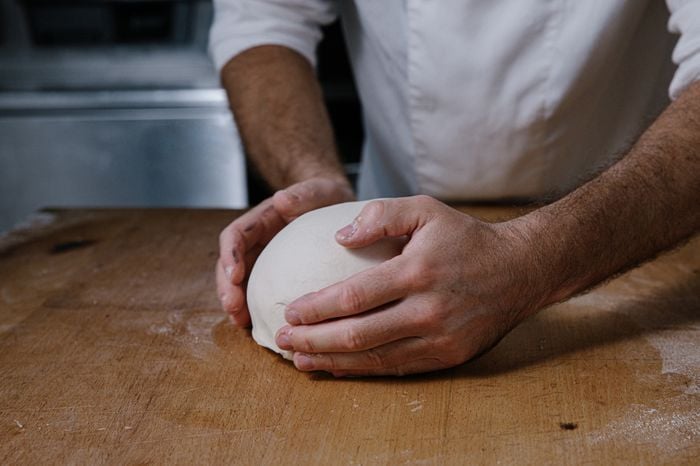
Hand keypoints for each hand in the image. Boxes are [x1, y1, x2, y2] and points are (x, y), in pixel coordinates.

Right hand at [216, 176, 353, 325]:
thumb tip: (281, 199)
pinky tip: (260, 326)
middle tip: (233, 307)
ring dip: (236, 302)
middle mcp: (257, 240)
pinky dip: (256, 308)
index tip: (234, 274)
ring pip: (240, 282)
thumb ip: (302, 193)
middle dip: (227, 286)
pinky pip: (260, 292)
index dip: (230, 254)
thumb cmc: (325, 197)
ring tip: (241, 322)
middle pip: (230, 263)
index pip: (236, 234)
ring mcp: (264, 259)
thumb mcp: (318, 190)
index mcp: (262, 219)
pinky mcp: (276, 275)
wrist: (335, 206)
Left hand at [274, 195, 547, 375]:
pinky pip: (397, 368)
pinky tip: (337, 368)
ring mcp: (440, 338)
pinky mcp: (449, 357)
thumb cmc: (466, 238)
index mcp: (418, 271)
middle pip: (358, 335)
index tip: (289, 313)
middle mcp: (429, 310)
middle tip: (284, 341)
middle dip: (314, 342)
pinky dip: (363, 371)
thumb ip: (380, 214)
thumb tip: (339, 237)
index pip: (354, 296)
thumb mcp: (426, 209)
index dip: (316, 309)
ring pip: (375, 359)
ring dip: (332, 362)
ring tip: (300, 361)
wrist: (519, 271)